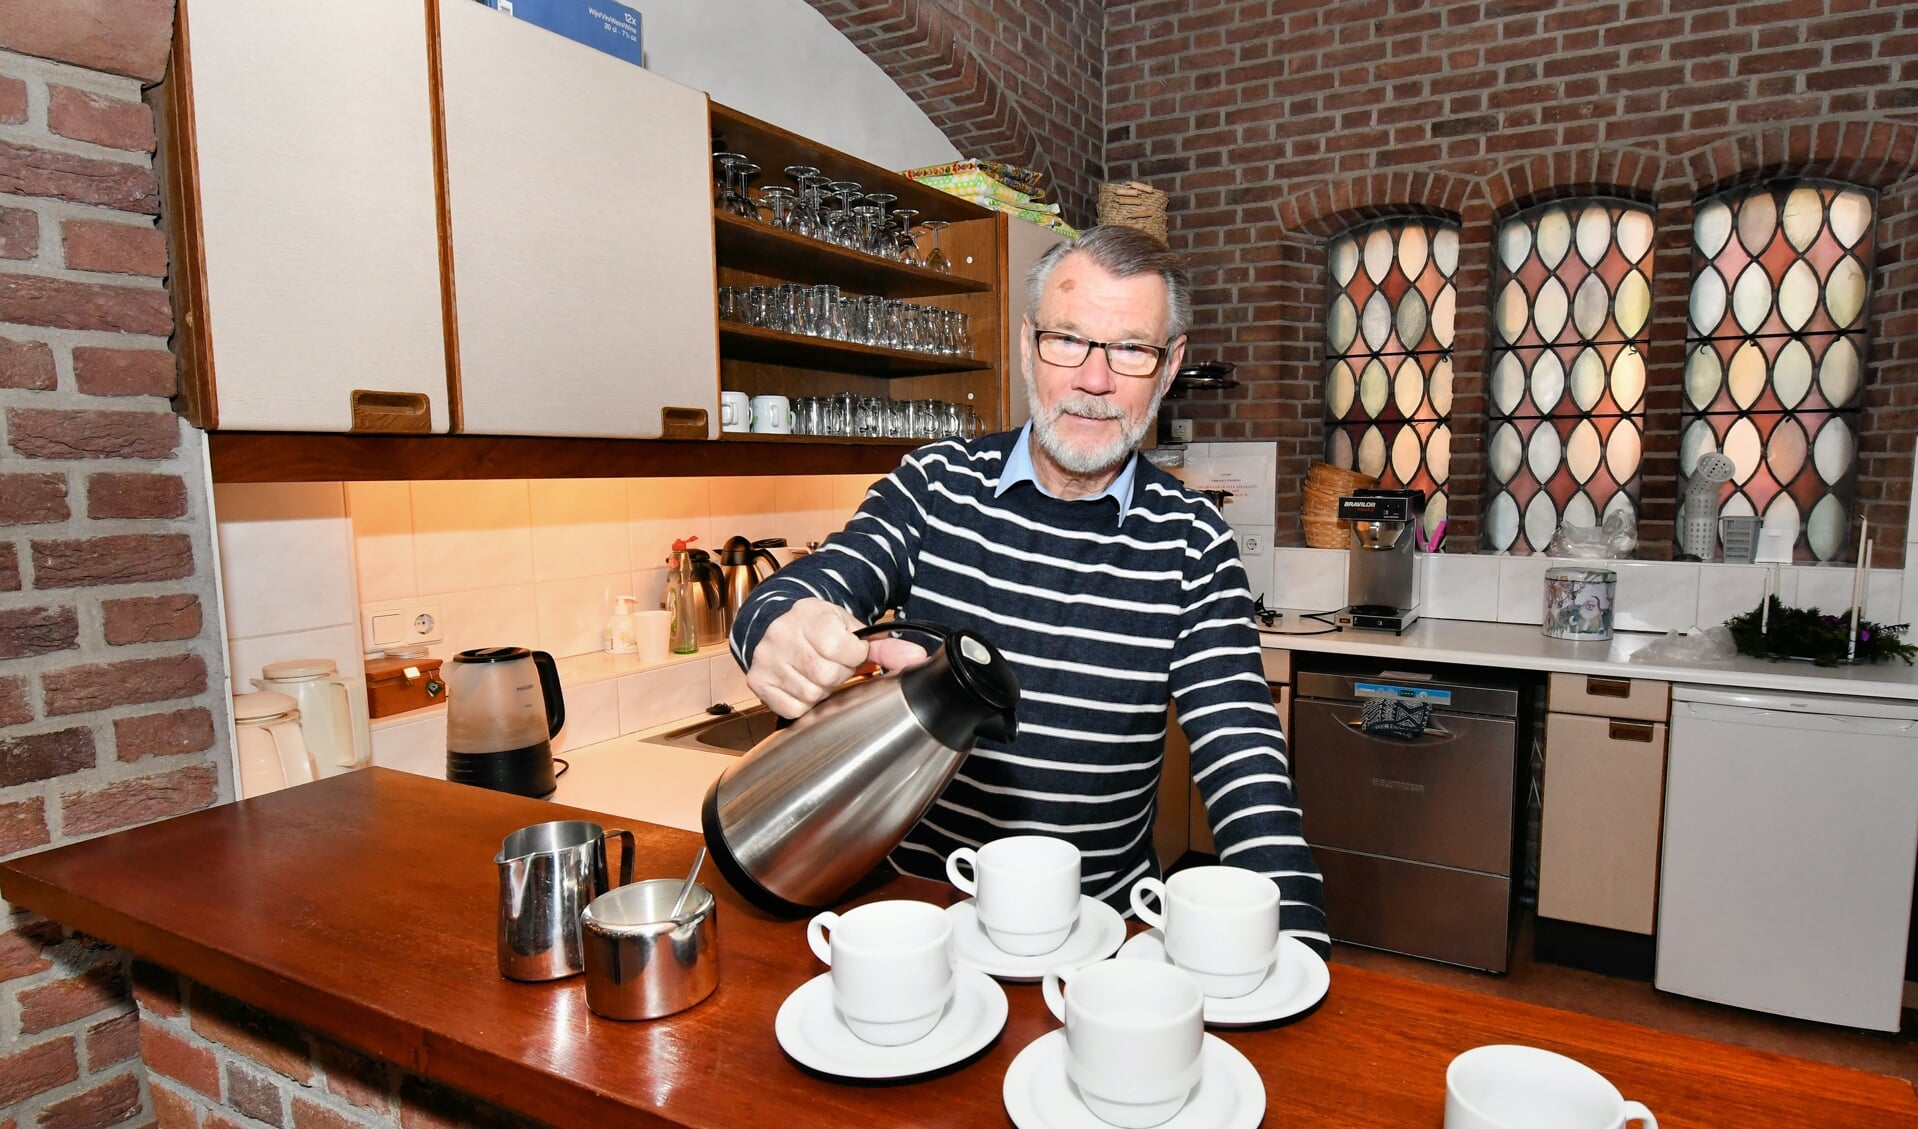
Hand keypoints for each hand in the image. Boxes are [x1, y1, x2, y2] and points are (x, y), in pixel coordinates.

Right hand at [745, 600, 929, 717]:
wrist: (778, 625)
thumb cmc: (818, 628)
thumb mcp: (851, 629)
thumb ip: (885, 647)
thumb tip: (917, 658)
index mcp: (809, 615)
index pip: (842, 648)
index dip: (853, 655)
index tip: (849, 650)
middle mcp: (782, 635)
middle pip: (828, 675)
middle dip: (838, 674)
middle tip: (833, 663)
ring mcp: (767, 659)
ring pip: (811, 694)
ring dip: (822, 690)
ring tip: (817, 671)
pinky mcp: (758, 681)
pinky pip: (793, 708)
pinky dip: (804, 702)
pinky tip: (803, 683)